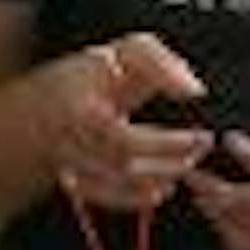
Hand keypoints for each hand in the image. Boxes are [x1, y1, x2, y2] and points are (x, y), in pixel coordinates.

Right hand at [35, 32, 212, 210]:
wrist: (48, 92)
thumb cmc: (99, 68)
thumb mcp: (130, 50)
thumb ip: (162, 65)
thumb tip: (194, 91)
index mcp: (81, 108)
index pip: (125, 138)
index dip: (166, 143)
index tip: (200, 136)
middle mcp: (68, 139)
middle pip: (121, 166)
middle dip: (168, 163)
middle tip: (201, 150)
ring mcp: (66, 160)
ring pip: (113, 184)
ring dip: (155, 182)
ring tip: (187, 167)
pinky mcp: (70, 174)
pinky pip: (100, 197)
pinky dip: (131, 199)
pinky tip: (161, 191)